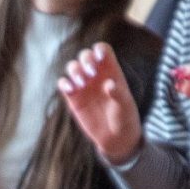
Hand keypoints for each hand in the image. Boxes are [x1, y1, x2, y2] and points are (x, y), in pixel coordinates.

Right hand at [57, 42, 141, 162]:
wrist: (116, 138)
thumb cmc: (125, 119)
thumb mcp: (126, 106)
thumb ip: (119, 94)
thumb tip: (109, 84)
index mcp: (111, 71)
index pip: (102, 50)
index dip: (99, 49)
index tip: (100, 57)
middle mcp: (96, 75)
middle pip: (85, 55)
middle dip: (85, 60)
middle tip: (91, 73)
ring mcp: (83, 85)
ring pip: (72, 67)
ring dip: (74, 71)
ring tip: (81, 83)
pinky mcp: (73, 97)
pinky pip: (63, 84)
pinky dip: (64, 83)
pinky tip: (70, 89)